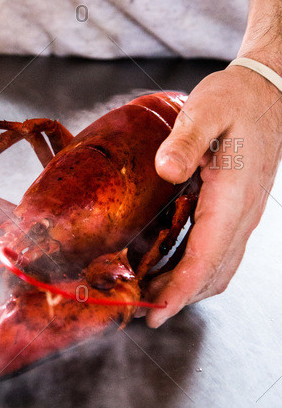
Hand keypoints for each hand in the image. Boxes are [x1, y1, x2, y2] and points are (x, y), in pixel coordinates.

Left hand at [142, 66, 281, 326]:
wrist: (266, 94)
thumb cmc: (235, 100)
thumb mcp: (207, 109)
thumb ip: (187, 139)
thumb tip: (167, 170)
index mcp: (232, 197)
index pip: (206, 258)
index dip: (179, 290)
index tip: (154, 312)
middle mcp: (242, 215)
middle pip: (212, 273)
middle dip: (178, 298)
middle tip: (142, 312)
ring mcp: (243, 216)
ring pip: (218, 268)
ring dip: (187, 287)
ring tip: (151, 295)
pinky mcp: (237, 212)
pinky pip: (219, 253)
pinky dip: (196, 270)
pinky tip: (170, 265)